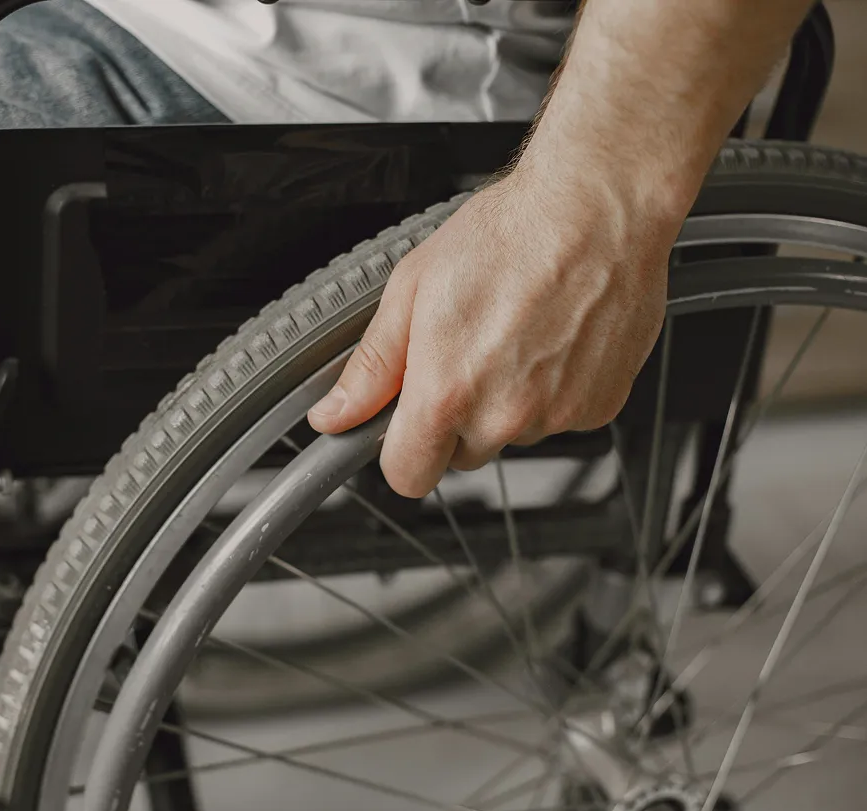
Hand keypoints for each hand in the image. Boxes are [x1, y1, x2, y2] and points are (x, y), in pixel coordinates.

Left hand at [306, 160, 678, 497]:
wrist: (600, 208)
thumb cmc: (511, 234)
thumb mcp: (412, 289)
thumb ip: (373, 366)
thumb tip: (336, 414)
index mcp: (448, 392)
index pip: (408, 476)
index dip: (401, 451)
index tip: (404, 426)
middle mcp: (505, 414)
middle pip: (461, 455)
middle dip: (455, 418)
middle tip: (467, 352)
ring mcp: (557, 415)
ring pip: (513, 434)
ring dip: (507, 402)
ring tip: (514, 334)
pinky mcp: (599, 407)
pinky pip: (560, 418)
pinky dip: (553, 390)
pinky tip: (551, 339)